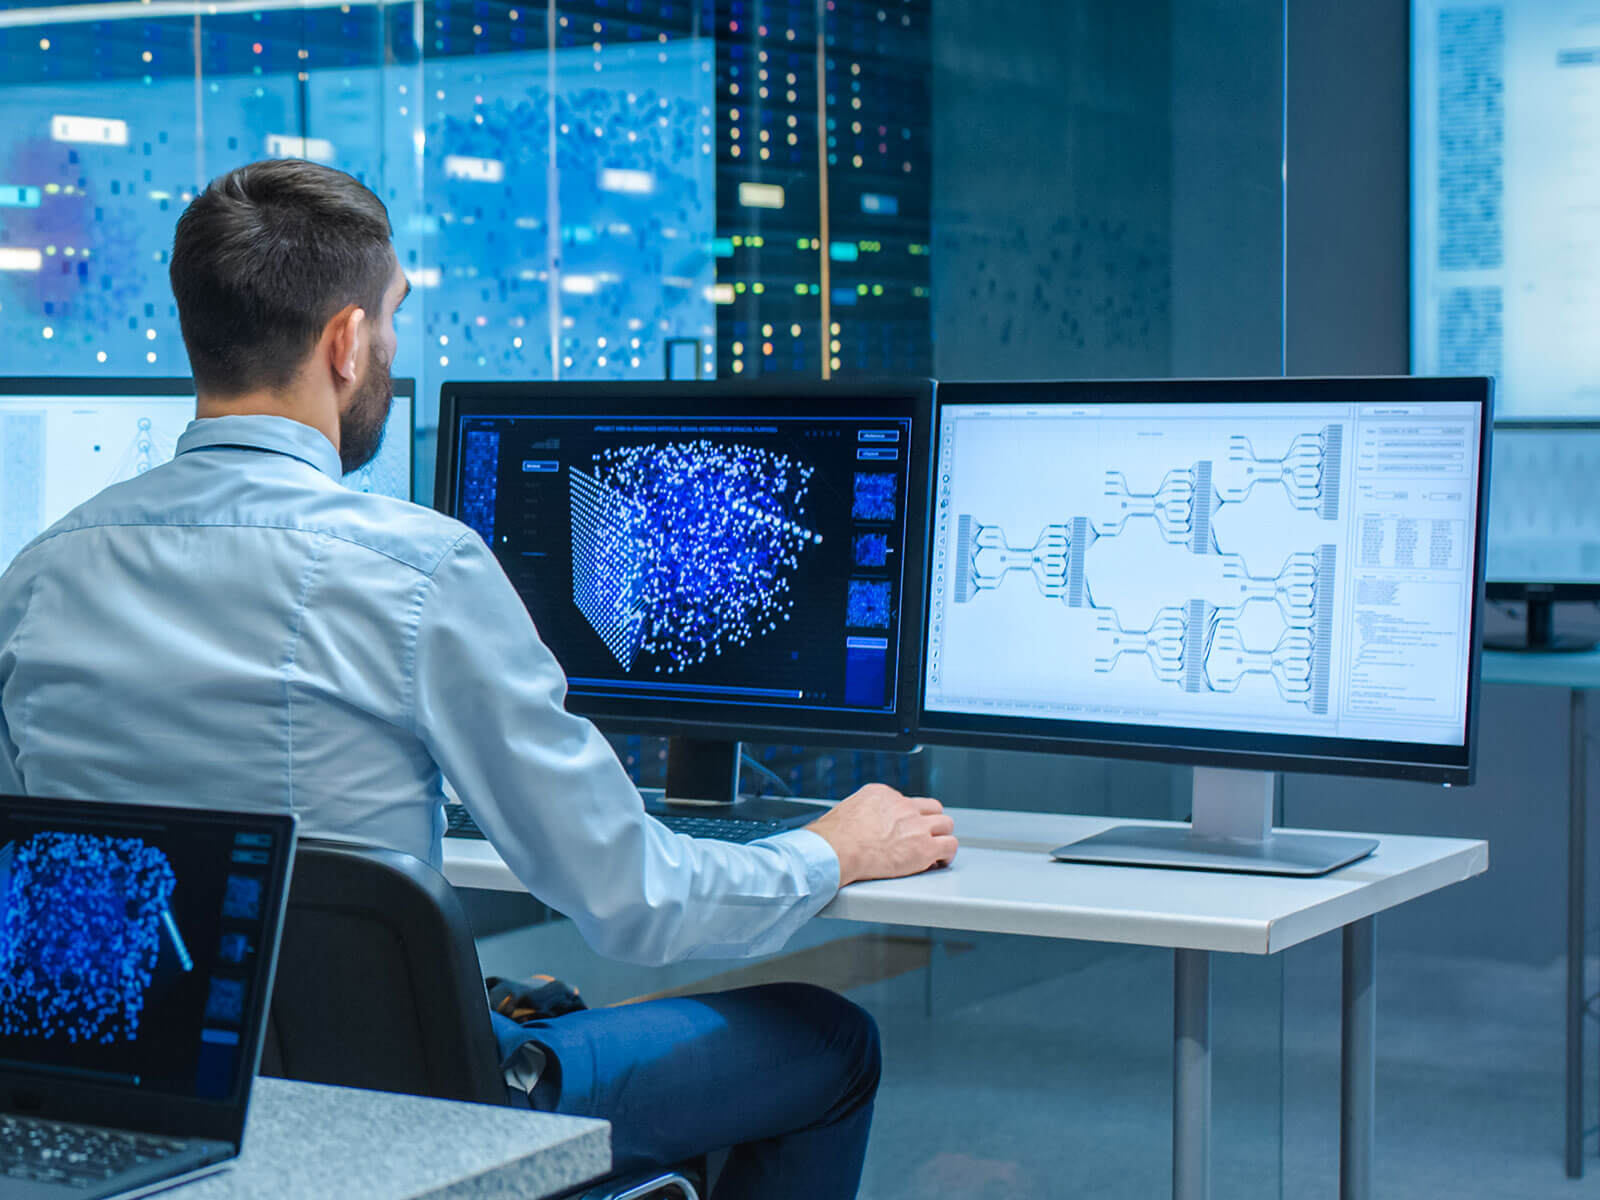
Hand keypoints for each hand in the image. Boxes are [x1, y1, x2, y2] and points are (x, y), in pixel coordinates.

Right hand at [806, 783, 956, 885]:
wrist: (836, 850)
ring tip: (936, 851)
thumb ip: (862, 815)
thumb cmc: (833, 838)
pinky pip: (949, 846)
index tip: (904, 831)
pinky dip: (946, 855)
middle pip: (932, 809)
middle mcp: (903, 805)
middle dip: (930, 823)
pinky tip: (939, 862)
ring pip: (945, 824)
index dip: (908, 819)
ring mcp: (916, 825)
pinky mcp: (924, 847)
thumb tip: (858, 826)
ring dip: (941, 837)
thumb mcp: (846, 811)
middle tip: (925, 838)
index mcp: (882, 794)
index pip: (906, 801)